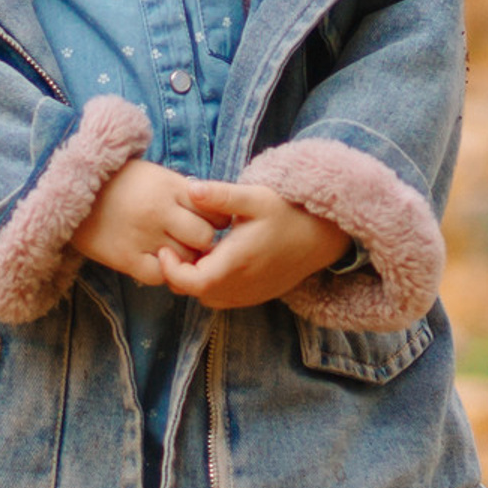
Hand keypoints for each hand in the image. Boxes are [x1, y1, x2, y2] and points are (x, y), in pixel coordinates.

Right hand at [72, 159, 221, 286]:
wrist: (70, 190)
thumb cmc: (117, 180)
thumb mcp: (153, 174)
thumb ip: (181, 191)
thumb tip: (212, 209)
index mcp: (170, 187)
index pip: (215, 211)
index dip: (216, 220)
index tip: (207, 222)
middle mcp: (161, 212)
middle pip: (204, 238)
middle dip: (203, 242)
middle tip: (192, 242)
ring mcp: (143, 236)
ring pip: (185, 260)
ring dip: (184, 259)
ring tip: (174, 252)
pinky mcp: (125, 257)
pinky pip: (159, 276)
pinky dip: (162, 273)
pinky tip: (157, 262)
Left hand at [158, 181, 347, 309]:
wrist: (323, 236)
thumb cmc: (289, 213)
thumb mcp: (254, 198)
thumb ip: (220, 196)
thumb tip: (190, 188)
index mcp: (235, 263)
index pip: (189, 283)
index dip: (170, 270)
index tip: (164, 248)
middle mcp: (241, 286)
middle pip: (195, 292)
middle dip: (180, 273)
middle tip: (175, 247)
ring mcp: (250, 295)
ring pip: (208, 298)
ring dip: (197, 281)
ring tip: (197, 253)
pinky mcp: (258, 296)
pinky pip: (224, 299)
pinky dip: (213, 286)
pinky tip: (218, 261)